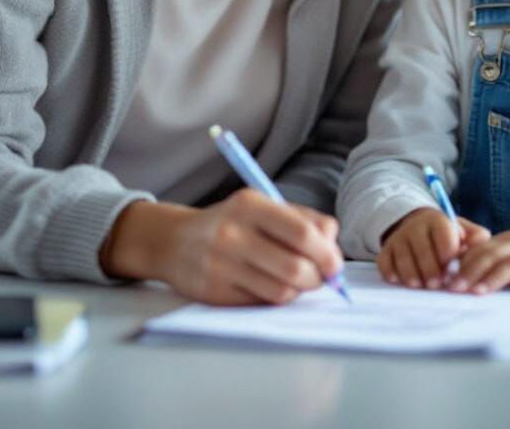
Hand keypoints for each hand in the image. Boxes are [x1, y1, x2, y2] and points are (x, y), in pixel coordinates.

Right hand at [102, 190, 343, 305]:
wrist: (174, 242)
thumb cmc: (231, 222)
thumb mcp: (262, 206)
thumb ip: (301, 218)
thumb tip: (332, 238)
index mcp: (250, 205)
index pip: (301, 232)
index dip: (326, 252)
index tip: (335, 264)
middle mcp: (234, 233)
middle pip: (295, 267)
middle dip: (318, 278)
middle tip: (322, 278)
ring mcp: (222, 265)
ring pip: (281, 291)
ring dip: (299, 291)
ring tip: (297, 281)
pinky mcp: (215, 293)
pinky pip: (261, 304)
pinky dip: (276, 299)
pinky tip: (272, 286)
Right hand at [377, 207, 490, 288]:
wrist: (416, 225)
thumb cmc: (444, 235)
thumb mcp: (461, 230)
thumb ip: (475, 236)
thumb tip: (483, 240)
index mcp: (438, 220)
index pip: (444, 238)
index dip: (449, 258)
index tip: (453, 272)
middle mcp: (416, 226)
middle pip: (423, 250)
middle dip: (431, 270)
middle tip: (437, 285)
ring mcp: (399, 238)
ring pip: (404, 258)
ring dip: (412, 275)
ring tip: (420, 286)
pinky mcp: (386, 249)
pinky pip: (385, 262)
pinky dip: (391, 273)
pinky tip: (399, 281)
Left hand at [447, 220, 509, 294]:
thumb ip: (494, 260)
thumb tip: (464, 276)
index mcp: (505, 242)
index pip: (479, 251)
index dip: (461, 266)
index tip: (444, 281)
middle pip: (492, 256)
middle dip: (471, 272)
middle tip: (454, 288)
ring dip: (495, 277)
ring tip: (480, 291)